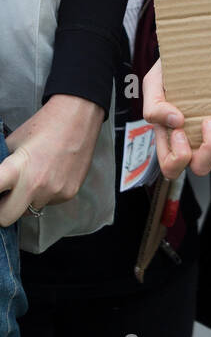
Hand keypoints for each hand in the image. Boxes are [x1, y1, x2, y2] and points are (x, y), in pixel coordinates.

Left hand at [0, 95, 103, 225]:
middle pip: (6, 218)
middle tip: (5, 195)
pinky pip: (49, 203)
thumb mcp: (13, 142)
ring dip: (26, 200)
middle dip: (3, 208)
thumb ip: (2, 163)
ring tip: (34, 178)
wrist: (78, 117)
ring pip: (30, 211)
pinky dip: (45, 194)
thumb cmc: (45, 125)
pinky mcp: (69, 194)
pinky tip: (50, 175)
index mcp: (16, 169)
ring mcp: (54, 191)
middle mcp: (36, 185)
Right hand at [142, 58, 210, 180]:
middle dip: (210, 148)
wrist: (192, 57)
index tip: (181, 130)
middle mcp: (192, 144)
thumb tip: (177, 122)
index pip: (172, 166)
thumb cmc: (168, 72)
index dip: (178, 156)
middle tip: (210, 121)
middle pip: (201, 168)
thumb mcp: (154, 83)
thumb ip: (155, 105)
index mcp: (170, 138)